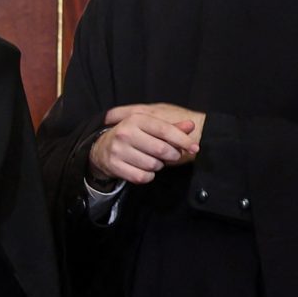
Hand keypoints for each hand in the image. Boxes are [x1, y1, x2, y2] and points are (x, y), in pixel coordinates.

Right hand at [88, 103, 202, 184]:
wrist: (102, 148)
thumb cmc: (132, 135)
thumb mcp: (149, 126)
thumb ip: (171, 127)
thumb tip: (191, 125)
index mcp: (136, 119)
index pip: (165, 130)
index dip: (183, 140)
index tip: (195, 148)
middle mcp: (125, 133)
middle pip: (161, 150)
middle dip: (171, 155)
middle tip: (170, 155)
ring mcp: (118, 150)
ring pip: (153, 165)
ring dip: (158, 166)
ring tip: (153, 160)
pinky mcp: (114, 166)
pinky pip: (142, 177)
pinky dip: (148, 176)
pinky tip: (144, 169)